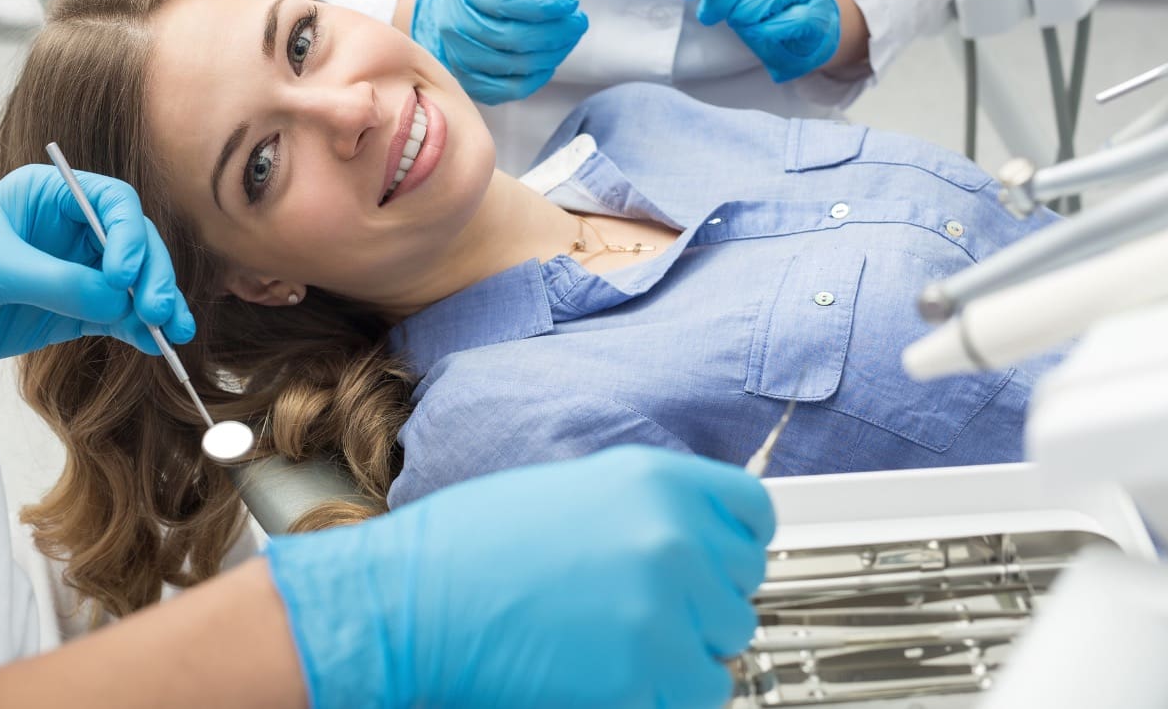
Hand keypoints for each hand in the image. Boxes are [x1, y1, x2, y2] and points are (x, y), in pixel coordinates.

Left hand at [0, 164, 193, 363]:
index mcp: (49, 196)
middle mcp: (70, 230)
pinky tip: (158, 345)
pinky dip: (139, 330)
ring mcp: (76, 272)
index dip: (128, 235)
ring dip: (158, 305)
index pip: (111, 203)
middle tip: (157, 310)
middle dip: (151, 275)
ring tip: (175, 332)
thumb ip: (57, 282)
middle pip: (133, 244)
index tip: (123, 274)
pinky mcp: (74, 312)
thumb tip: (117, 301)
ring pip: (134, 283)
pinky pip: (118, 317)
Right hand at [266, 446, 773, 707]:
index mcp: (656, 481)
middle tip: (644, 613)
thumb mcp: (573, 491)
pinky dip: (661, 695)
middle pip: (742, 587)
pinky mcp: (644, 673)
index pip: (753, 515)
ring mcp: (663, 607)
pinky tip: (609, 675)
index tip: (718, 564)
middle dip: (703, 605)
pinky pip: (693, 696)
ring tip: (620, 646)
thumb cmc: (471, 547)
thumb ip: (645, 510)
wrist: (414, 603)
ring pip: (725, 649)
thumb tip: (695, 537)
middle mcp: (673, 536)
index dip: (735, 544)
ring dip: (686, 655)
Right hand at [410, 0, 588, 104]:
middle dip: (557, 31)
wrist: (446, 18)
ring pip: (518, 64)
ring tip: (568, 39)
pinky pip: (514, 88)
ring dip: (553, 53)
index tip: (570, 3)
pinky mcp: (473, 84)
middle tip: (578, 23)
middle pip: (515, 37)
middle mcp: (458, 26)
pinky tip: (548, 60)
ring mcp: (462, 59)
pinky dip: (539, 76)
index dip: (545, 4)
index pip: (507, 0)